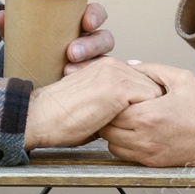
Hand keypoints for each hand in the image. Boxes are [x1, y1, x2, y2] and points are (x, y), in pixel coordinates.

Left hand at [0, 2, 114, 72]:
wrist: (31, 74)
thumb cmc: (35, 47)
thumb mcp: (24, 35)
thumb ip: (12, 25)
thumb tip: (1, 17)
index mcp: (79, 23)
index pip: (96, 14)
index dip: (96, 16)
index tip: (86, 23)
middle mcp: (90, 42)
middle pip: (104, 38)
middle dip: (92, 44)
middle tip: (71, 52)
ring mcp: (92, 62)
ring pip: (103, 61)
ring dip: (89, 65)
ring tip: (68, 71)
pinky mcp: (90, 81)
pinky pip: (97, 82)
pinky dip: (86, 83)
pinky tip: (72, 87)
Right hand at [23, 57, 162, 149]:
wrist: (40, 118)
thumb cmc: (60, 118)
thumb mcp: (92, 103)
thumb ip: (112, 102)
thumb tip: (132, 116)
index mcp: (106, 67)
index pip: (142, 80)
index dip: (146, 100)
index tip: (147, 115)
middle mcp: (113, 65)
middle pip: (152, 84)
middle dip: (153, 105)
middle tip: (151, 124)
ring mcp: (117, 74)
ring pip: (154, 92)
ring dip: (152, 111)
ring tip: (145, 127)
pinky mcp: (119, 88)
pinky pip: (149, 102)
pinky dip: (147, 116)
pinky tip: (138, 127)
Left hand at [99, 62, 194, 166]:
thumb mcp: (182, 78)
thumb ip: (151, 70)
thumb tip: (130, 66)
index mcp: (150, 115)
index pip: (112, 108)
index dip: (111, 97)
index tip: (116, 90)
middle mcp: (145, 138)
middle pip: (107, 128)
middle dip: (109, 114)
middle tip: (117, 103)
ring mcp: (149, 153)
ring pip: (112, 145)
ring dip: (113, 131)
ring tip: (126, 117)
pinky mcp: (154, 163)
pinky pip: (125, 156)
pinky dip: (123, 145)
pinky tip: (135, 131)